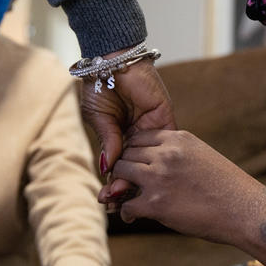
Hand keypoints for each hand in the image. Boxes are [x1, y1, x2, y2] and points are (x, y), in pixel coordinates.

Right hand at [80, 51, 175, 202]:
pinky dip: (155, 161)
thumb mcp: (100, 118)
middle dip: (125, 187)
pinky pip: (164, 145)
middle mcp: (139, 138)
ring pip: (149, 163)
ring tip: (124, 196)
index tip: (107, 200)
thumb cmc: (102, 85)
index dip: (114, 183)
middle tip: (115, 204)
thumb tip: (107, 168)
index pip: (120, 167)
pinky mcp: (165, 121)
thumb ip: (108, 142)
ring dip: (138, 179)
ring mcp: (153, 131)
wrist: (114, 61)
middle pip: (136, 170)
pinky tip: (144, 176)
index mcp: (122, 138)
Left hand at [104, 129, 265, 240]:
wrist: (246, 211)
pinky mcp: (156, 204)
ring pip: (120, 174)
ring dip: (119, 187)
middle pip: (126, 154)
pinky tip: (132, 216)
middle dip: (123, 168)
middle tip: (124, 183)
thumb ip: (178, 154)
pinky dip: (125, 212)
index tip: (133, 165)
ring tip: (124, 198)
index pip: (139, 137)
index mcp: (179, 139)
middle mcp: (166, 154)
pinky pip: (126, 205)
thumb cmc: (229, 187)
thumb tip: (157, 163)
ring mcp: (159, 178)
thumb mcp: (203, 157)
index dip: (132, 151)